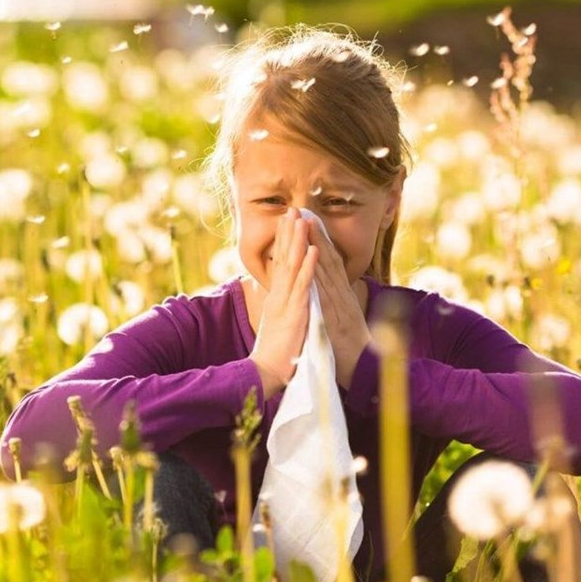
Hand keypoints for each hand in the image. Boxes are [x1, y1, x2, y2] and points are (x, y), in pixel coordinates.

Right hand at [248, 209, 319, 395]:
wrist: (267, 372)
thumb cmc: (276, 351)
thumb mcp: (279, 322)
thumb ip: (281, 306)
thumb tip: (284, 294)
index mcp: (277, 297)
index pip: (280, 263)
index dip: (284, 241)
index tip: (288, 221)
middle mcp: (279, 295)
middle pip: (284, 258)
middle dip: (288, 233)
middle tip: (292, 209)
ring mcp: (286, 302)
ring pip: (292, 266)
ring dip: (298, 241)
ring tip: (302, 220)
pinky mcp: (295, 312)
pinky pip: (303, 286)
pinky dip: (309, 266)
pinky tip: (313, 250)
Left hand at [307, 219, 371, 389]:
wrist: (364, 372)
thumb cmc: (350, 349)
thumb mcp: (342, 320)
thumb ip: (336, 303)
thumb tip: (328, 289)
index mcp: (342, 296)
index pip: (329, 262)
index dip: (319, 240)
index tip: (307, 219)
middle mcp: (342, 296)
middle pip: (328, 260)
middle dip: (315, 234)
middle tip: (303, 210)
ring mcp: (340, 305)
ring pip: (327, 271)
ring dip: (316, 247)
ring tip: (305, 225)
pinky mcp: (336, 319)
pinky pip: (326, 295)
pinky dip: (320, 277)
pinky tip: (312, 261)